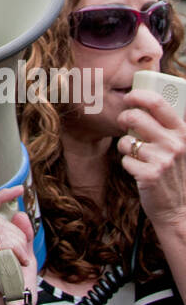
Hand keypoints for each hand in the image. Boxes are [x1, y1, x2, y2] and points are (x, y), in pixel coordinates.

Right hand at [0, 186, 36, 304]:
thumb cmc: (15, 298)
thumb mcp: (23, 262)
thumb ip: (21, 238)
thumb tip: (19, 214)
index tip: (17, 189)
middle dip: (16, 235)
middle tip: (23, 259)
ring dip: (16, 247)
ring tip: (19, 267)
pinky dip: (11, 253)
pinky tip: (16, 266)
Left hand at [117, 89, 185, 231]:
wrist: (177, 209)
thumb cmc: (173, 173)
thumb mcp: (179, 147)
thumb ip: (167, 127)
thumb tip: (146, 101)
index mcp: (183, 133)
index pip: (157, 102)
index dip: (138, 96)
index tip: (129, 97)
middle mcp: (175, 144)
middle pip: (136, 117)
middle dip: (124, 118)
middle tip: (124, 123)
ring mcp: (163, 160)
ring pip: (126, 140)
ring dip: (126, 147)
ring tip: (138, 155)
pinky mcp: (149, 175)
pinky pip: (125, 159)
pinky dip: (128, 164)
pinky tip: (140, 171)